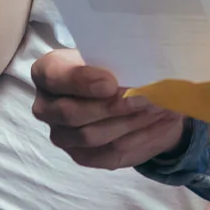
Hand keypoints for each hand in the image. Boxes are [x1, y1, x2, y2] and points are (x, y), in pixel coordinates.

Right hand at [31, 49, 187, 169]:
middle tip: (145, 97)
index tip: (111, 82)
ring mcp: (63, 136)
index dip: (80, 81)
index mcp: (47, 73)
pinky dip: (141, 136)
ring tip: (160, 107)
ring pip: (92, 135)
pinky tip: (162, 122)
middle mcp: (47, 108)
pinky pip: (110, 152)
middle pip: (71, 114)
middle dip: (113, 106)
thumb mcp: (114, 53)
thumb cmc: (115, 65)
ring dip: (131, 122)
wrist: (127, 92)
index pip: (54, 77)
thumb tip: (141, 69)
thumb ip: (117, 58)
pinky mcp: (84, 156)